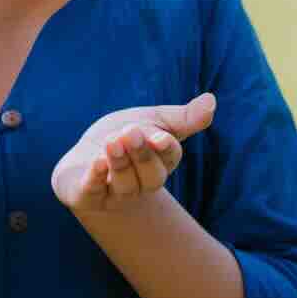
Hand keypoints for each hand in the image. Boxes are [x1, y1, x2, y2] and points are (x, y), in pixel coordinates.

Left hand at [51, 93, 216, 214]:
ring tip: (112, 141)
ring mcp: (114, 193)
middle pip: (151, 176)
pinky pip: (93, 192)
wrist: (84, 158)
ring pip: (125, 185)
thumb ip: (183, 117)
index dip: (165, 148)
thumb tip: (211, 100)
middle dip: (142, 155)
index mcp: (160, 163)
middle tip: (131, 132)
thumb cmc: (125, 136)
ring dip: (119, 163)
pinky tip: (96, 162)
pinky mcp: (86, 196)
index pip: (170, 157)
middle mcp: (141, 183)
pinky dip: (96, 178)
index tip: (159, 136)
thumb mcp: (153, 120)